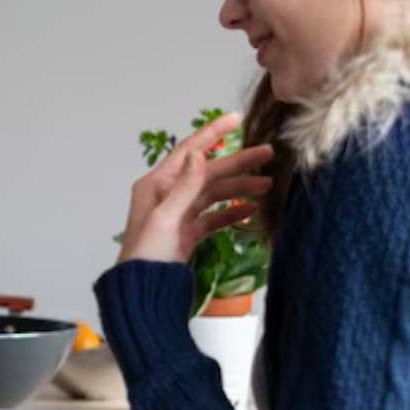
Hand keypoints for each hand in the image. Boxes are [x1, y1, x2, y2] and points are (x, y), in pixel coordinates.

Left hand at [117, 112, 273, 263]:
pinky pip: (213, 217)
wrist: (141, 291)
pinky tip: (252, 210)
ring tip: (268, 184)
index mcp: (155, 185)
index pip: (188, 151)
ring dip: (239, 188)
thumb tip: (198, 154)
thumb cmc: (144, 255)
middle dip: (237, 163)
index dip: (211, 134)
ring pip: (213, 194)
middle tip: (268, 153)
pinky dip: (231, 213)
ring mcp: (178, 215)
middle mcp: (166, 196)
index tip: (235, 119)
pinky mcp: (187, 233)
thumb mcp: (165, 219)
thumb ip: (185, 188)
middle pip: (207, 172)